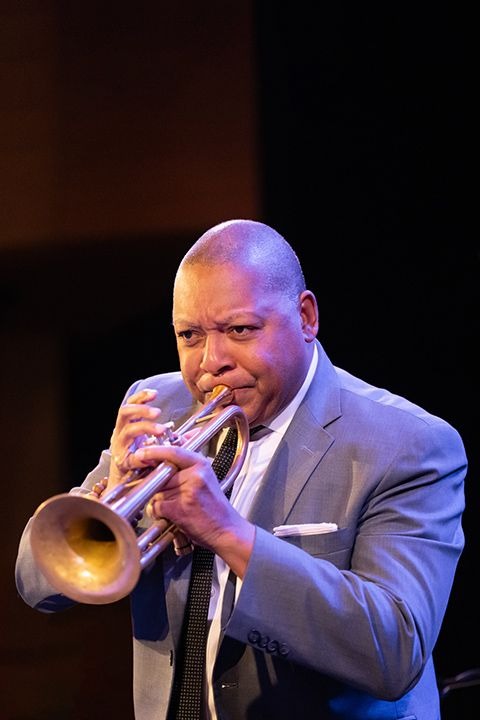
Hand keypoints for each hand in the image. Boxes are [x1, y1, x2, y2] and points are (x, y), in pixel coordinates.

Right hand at [107, 388, 167, 489]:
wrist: (126, 482)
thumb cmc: (141, 459)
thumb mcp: (156, 443)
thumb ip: (174, 437)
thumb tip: (195, 433)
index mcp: (129, 425)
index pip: (131, 405)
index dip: (141, 397)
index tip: (155, 394)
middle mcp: (121, 432)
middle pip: (125, 413)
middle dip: (141, 410)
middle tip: (157, 413)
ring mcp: (119, 446)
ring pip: (128, 431)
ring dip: (145, 428)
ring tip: (160, 430)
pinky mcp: (121, 462)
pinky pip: (130, 456)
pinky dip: (141, 457)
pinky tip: (151, 457)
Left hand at [131, 443, 254, 576]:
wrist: (226, 530)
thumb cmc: (214, 506)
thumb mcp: (205, 477)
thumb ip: (187, 464)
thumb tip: (166, 448)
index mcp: (201, 464)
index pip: (172, 450)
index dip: (153, 451)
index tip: (142, 453)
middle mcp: (195, 474)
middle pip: (160, 473)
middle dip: (157, 483)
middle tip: (166, 492)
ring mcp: (187, 491)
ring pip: (156, 490)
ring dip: (158, 499)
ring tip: (175, 506)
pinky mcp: (180, 508)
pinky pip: (156, 505)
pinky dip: (158, 512)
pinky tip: (172, 515)